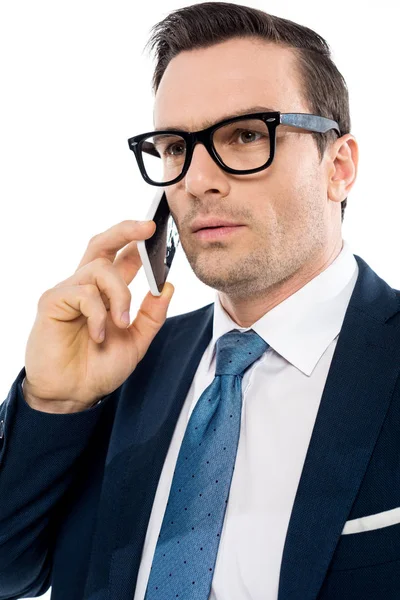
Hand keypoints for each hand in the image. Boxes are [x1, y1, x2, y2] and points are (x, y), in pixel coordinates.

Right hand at [23, 220, 173, 412]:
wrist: (73, 395)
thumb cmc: (99, 367)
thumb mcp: (137, 341)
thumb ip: (152, 315)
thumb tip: (168, 286)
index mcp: (106, 293)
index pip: (122, 257)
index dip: (139, 242)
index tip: (160, 231)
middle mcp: (86, 286)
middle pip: (102, 244)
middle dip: (125, 230)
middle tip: (148, 227)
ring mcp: (68, 291)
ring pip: (100, 269)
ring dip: (120, 295)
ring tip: (122, 323)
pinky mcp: (53, 301)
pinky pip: (84, 293)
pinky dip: (99, 314)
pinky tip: (99, 334)